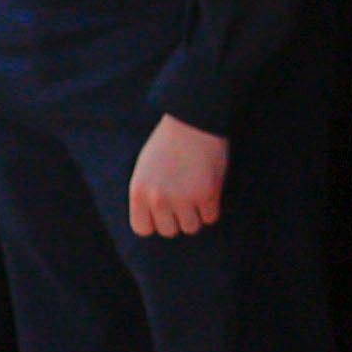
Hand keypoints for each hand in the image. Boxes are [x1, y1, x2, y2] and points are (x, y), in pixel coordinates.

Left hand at [126, 116, 230, 237]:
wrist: (193, 121)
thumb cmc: (169, 141)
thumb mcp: (146, 168)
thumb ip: (147, 193)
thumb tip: (157, 217)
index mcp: (139, 192)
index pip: (143, 229)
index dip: (156, 223)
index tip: (165, 212)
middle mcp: (158, 199)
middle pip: (169, 231)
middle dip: (178, 219)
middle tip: (185, 202)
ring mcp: (183, 198)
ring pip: (191, 227)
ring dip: (196, 216)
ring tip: (198, 197)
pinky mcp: (207, 194)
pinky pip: (211, 217)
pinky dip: (212, 208)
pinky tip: (210, 192)